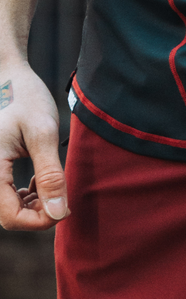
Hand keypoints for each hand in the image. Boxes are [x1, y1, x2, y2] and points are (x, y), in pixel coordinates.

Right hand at [0, 61, 68, 229]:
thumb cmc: (25, 98)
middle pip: (8, 216)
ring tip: (50, 182)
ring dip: (33, 205)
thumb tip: (59, 213)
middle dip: (39, 213)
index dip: (41, 221)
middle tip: (61, 192)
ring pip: (7, 208)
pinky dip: (25, 195)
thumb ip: (51, 175)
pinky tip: (40, 180)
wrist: (8, 77)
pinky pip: (5, 195)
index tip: (66, 207)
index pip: (11, 217)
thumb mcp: (43, 134)